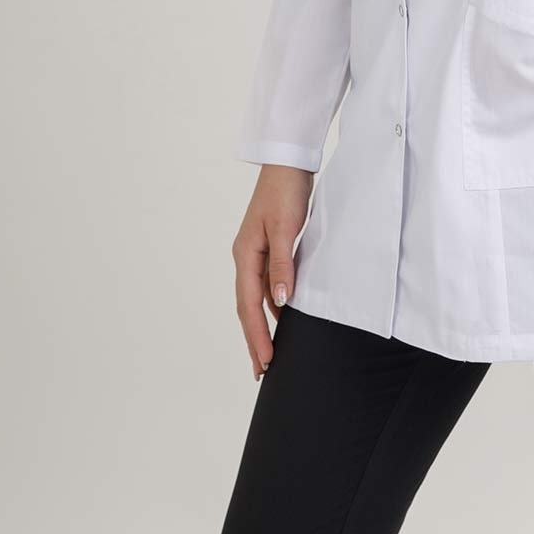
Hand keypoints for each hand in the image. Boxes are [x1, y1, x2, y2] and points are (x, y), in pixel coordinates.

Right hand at [231, 163, 312, 379]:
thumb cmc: (285, 191)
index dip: (257, 335)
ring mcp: (256, 252)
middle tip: (262, 370)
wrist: (288, 162)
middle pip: (247, 306)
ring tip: (270, 352)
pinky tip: (284, 316)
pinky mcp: (268, 247)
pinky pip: (266, 284)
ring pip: (256, 298)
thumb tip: (280, 302)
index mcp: (245, 255)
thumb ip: (282, 266)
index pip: (249, 305)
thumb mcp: (284, 229)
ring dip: (262, 325)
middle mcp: (246, 257)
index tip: (265, 361)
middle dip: (254, 339)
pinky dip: (272, 304)